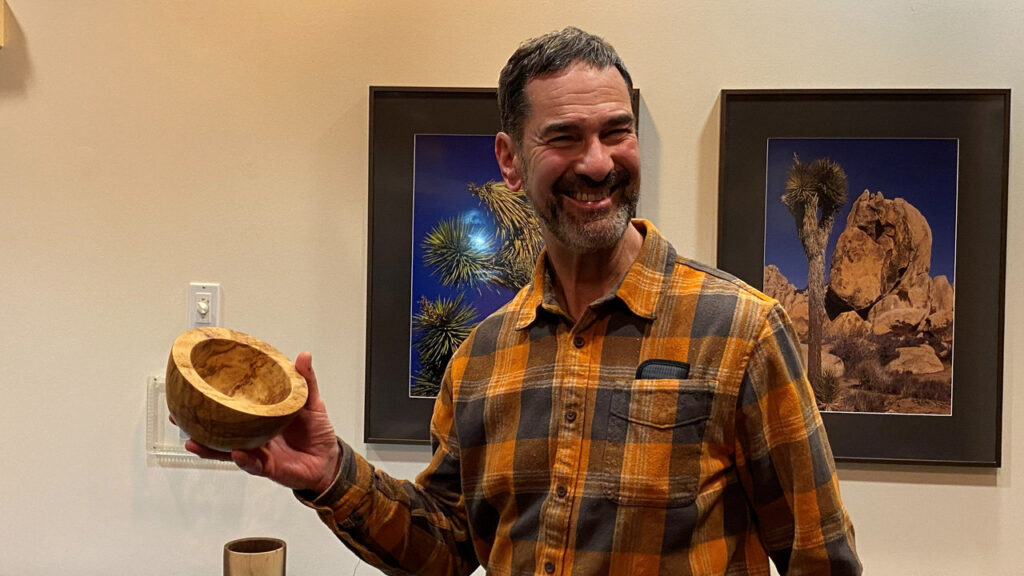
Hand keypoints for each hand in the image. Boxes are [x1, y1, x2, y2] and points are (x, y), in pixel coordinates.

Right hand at [184, 351, 341, 493]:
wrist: (328, 462)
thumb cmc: (317, 433)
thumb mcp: (311, 402)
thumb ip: (305, 380)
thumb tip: (303, 356)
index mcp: (260, 418)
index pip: (231, 408)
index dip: (212, 401)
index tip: (194, 390)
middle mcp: (254, 435)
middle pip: (219, 432)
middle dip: (197, 426)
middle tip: (178, 417)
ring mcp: (258, 452)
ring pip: (228, 451)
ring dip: (210, 448)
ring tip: (194, 442)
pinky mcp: (268, 468)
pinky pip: (253, 464)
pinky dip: (244, 460)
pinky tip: (236, 454)